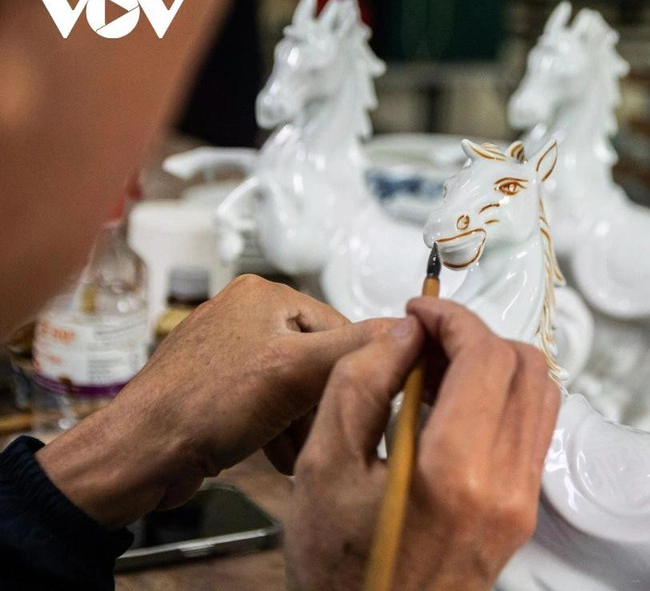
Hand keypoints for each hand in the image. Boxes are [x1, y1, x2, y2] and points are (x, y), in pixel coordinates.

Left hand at [37, 274, 390, 528]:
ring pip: (296, 384)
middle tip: (315, 435)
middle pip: (320, 358)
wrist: (138, 454)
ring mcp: (230, 347)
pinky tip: (274, 451)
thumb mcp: (294, 372)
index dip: (352, 373)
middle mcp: (247, 312)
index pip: (343, 327)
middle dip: (320, 403)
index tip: (354, 407)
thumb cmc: (205, 406)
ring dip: (302, 421)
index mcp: (266, 293)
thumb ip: (356, 346)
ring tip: (292, 450)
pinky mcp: (218, 380)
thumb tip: (411, 324)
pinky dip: (278, 425)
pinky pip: (269, 399)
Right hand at [286, 297, 560, 590]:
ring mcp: (520, 503)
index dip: (453, 318)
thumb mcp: (322, 467)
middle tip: (427, 339)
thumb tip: (405, 334)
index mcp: (454, 474)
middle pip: (526, 367)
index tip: (421, 311)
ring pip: (540, 395)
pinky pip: (533, 430)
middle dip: (476, 335)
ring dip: (495, 364)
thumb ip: (361, 383)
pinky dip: (503, 398)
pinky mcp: (521, 513)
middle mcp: (504, 488)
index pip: (487, 357)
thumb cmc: (338, 570)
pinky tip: (454, 407)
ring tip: (439, 370)